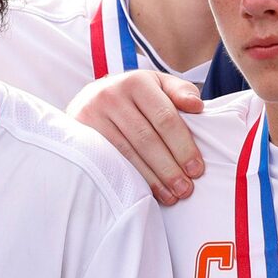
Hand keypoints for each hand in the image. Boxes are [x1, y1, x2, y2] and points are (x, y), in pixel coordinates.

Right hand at [72, 70, 205, 204]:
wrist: (90, 98)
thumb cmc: (133, 96)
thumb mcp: (157, 86)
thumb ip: (180, 92)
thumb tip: (196, 106)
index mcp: (136, 82)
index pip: (165, 118)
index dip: (183, 146)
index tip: (196, 169)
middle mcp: (111, 95)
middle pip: (146, 138)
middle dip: (169, 167)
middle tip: (185, 188)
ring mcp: (92, 114)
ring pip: (127, 153)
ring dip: (151, 178)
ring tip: (171, 195)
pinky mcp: (80, 133)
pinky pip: (109, 160)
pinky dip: (130, 177)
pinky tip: (146, 190)